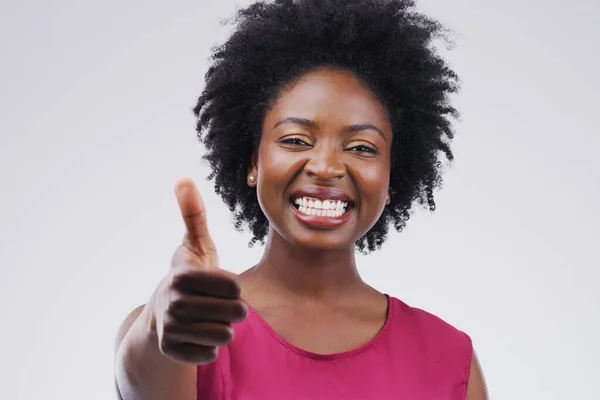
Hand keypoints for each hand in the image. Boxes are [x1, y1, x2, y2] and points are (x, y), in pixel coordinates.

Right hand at [150, 178, 246, 364]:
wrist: (161, 316)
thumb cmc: (187, 276)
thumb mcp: (193, 245)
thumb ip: (193, 214)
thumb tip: (184, 179)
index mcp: (182, 276)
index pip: (233, 286)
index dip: (235, 286)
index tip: (225, 284)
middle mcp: (173, 304)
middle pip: (233, 312)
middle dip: (234, 308)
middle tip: (221, 304)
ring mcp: (171, 330)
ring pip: (225, 334)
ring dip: (224, 327)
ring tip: (210, 318)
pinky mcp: (172, 351)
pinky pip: (211, 353)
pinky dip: (210, 346)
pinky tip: (200, 334)